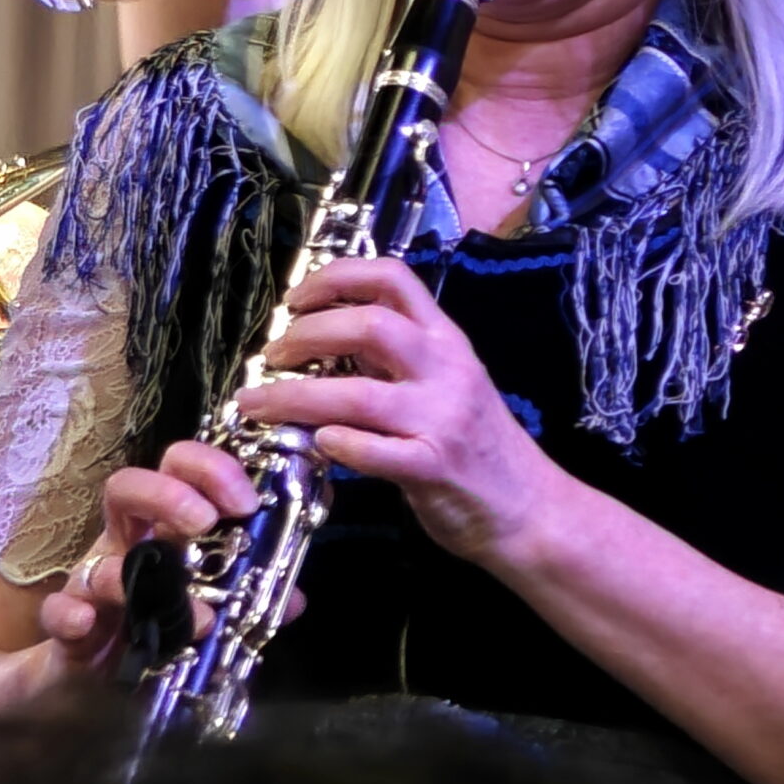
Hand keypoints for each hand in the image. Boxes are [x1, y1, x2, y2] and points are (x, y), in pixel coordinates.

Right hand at [34, 439, 262, 673]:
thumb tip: (295, 599)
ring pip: (98, 558)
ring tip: (182, 611)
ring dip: (135, 577)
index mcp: (166, 528)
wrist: (101, 688)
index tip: (247, 501)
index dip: (211, 469)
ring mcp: (92, 583)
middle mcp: (126, 545)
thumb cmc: (162, 627)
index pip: (179, 470)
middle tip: (205, 523)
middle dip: (167, 494)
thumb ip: (252, 596)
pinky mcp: (67, 627)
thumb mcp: (214, 606)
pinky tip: (86, 623)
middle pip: (127, 487)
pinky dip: (68, 614)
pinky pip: (57, 612)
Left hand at [236, 258, 565, 566]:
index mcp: (446, 340)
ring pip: (359, 394)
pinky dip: (337, 444)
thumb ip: (394, 358)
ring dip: (295, 397)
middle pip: (371, 326)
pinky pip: (375, 452)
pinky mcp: (433, 468)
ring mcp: (442, 418)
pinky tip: (314, 443)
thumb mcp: (445, 382)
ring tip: (255, 405)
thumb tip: (324, 335)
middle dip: (306, 336)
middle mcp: (447, 370)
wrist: (527, 506)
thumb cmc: (478, 443)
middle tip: (272, 357)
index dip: (336, 278)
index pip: (394, 279)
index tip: (296, 299)